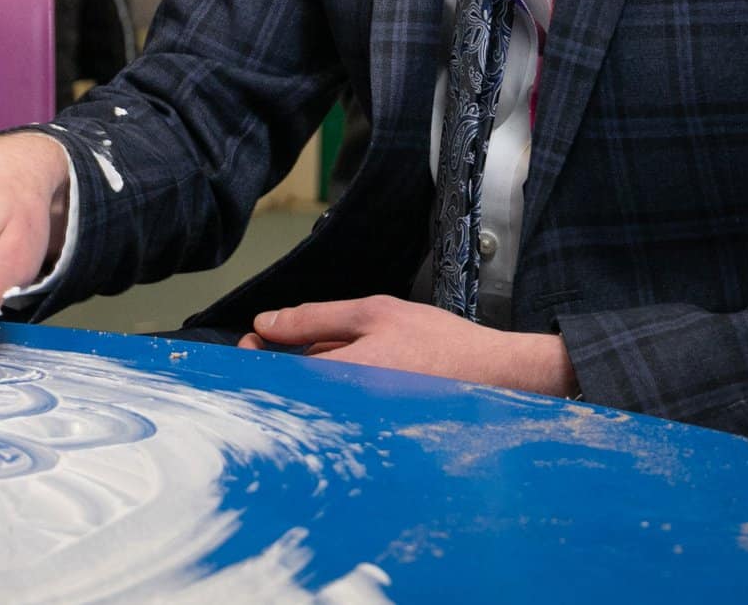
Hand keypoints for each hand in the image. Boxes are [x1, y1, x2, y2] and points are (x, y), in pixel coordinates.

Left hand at [238, 295, 577, 395]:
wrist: (496, 378)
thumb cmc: (439, 344)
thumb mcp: (375, 313)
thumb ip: (315, 319)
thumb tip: (264, 324)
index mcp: (340, 379)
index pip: (274, 376)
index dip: (253, 358)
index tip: (252, 341)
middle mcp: (345, 412)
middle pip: (290, 393)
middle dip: (276, 367)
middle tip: (275, 344)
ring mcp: (360, 426)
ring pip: (314, 401)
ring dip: (305, 380)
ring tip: (321, 355)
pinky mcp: (374, 433)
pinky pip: (337, 410)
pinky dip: (332, 391)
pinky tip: (351, 374)